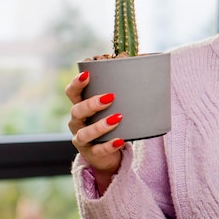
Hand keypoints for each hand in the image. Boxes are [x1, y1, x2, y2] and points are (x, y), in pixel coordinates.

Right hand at [66, 70, 124, 193]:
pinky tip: (120, 140)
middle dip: (92, 103)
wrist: (108, 154)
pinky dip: (109, 145)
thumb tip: (146, 64)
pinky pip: (98, 150)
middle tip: (111, 97)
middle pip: (76, 111)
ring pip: (84, 133)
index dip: (76, 83)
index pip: (72, 93)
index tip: (87, 74)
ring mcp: (82, 139)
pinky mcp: (91, 154)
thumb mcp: (113, 108)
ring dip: (100, 125)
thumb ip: (122, 92)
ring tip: (118, 118)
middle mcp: (77, 123)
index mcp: (81, 107)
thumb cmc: (112, 124)